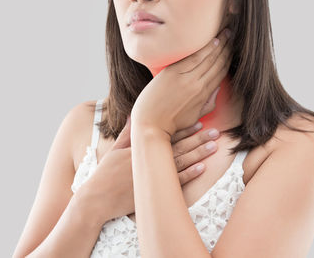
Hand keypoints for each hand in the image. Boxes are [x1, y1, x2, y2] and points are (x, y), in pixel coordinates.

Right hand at [78, 117, 220, 222]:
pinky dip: (189, 175)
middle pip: (178, 147)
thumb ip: (127, 132)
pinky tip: (202, 168)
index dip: (184, 129)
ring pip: (180, 162)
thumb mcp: (115, 149)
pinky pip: (175, 182)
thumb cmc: (105, 173)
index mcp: (141, 148)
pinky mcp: (153, 190)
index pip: (167, 135)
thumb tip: (134, 114)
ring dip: (198, 154)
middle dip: (198, 139)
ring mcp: (152, 175)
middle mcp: (149, 159)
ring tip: (214, 147)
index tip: (199, 123)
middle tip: (216, 132)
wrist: (97, 198)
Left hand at [130, 27, 232, 136]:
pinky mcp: (173, 74)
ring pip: (207, 58)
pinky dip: (204, 49)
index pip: (220, 74)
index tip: (233, 50)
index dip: (228, 60)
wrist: (150, 125)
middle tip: (232, 36)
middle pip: (217, 64)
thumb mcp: (195, 116)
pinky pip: (193, 58)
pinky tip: (212, 41)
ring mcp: (186, 79)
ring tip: (225, 34)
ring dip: (218, 45)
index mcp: (204, 96)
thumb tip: (217, 88)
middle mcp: (198, 86)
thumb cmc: (171, 122)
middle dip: (226, 49)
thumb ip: (208, 103)